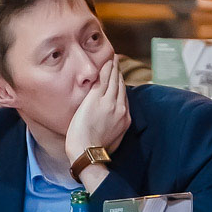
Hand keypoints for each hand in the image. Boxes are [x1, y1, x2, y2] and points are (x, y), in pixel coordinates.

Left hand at [65, 57, 130, 184]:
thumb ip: (116, 127)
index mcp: (125, 119)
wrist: (87, 152)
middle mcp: (120, 108)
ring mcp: (108, 102)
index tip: (119, 78)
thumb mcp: (114, 139)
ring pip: (114, 80)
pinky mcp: (96, 98)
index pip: (124, 97)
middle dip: (119, 73)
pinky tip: (108, 61)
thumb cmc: (95, 150)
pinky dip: (107, 69)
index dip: (121, 85)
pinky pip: (104, 79)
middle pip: (120, 86)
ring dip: (114, 68)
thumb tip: (114, 123)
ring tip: (113, 59)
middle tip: (117, 63)